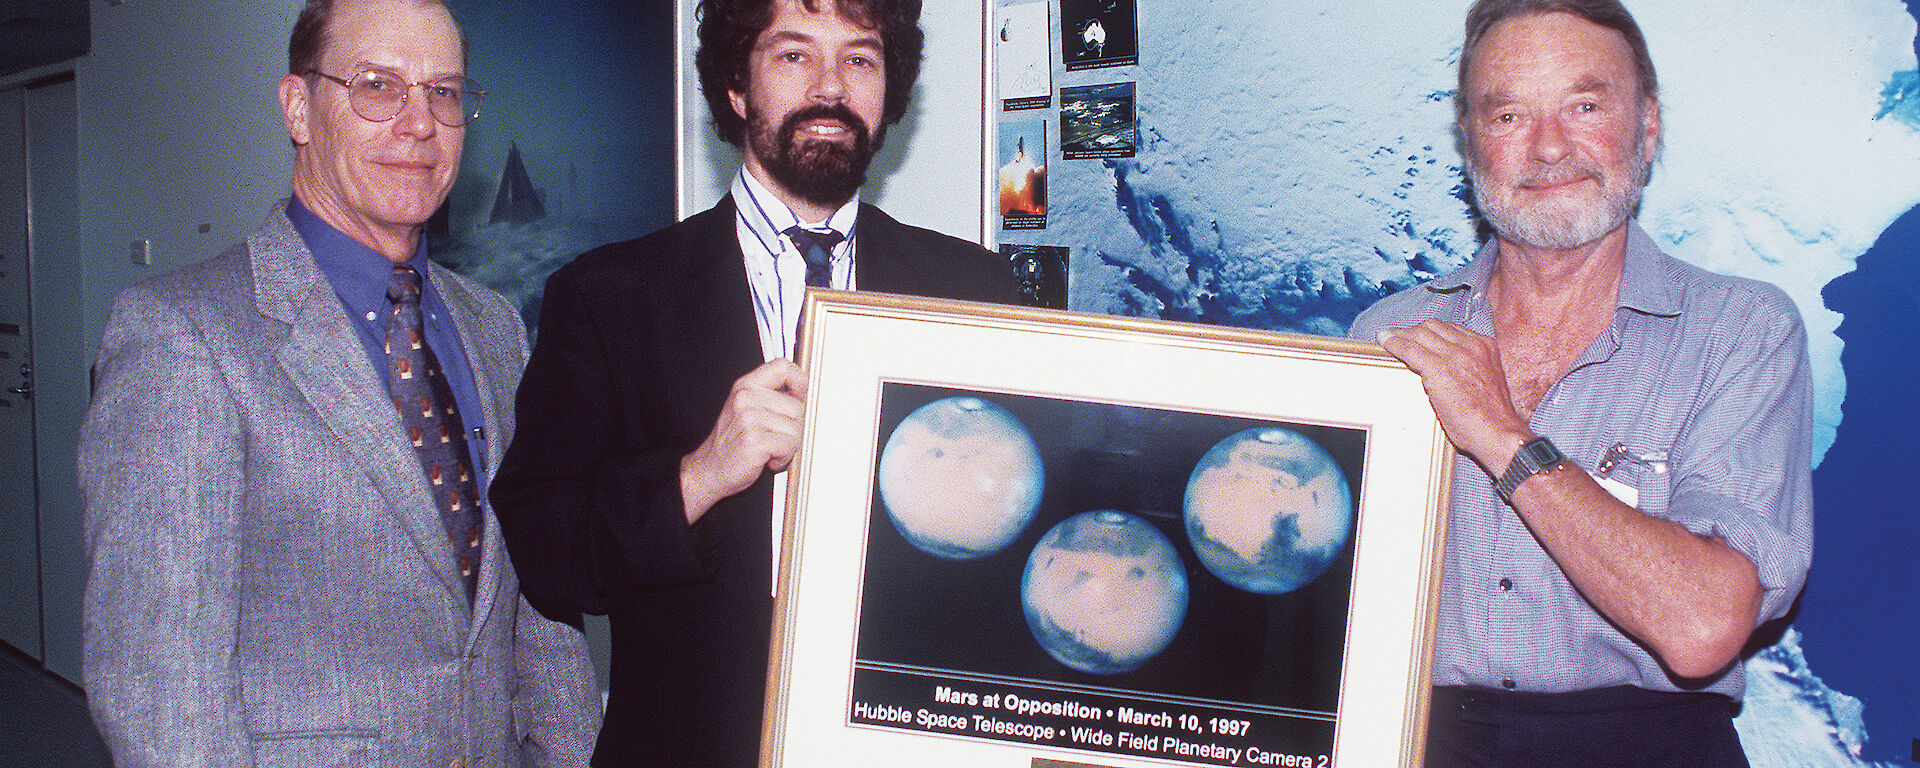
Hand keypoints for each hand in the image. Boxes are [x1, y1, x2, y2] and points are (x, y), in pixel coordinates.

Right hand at [679, 359, 808, 523]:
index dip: (799, 381)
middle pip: (797, 406)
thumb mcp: (745, 409)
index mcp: (745, 386)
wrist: (708, 470)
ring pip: (795, 428)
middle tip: (775, 438)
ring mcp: (749, 418)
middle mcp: (746, 398)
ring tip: (770, 449)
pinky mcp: (755, 439)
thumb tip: (800, 394)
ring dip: (788, 445)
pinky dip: (783, 457)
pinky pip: (789, 445)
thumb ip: (769, 397)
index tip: (799, 396)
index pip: (782, 366)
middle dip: (793, 428)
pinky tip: (768, 459)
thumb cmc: (731, 443)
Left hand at [1376, 320, 1530, 471]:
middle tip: (1398, 336)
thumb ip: (1470, 369)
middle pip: (1433, 326)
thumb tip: (1449, 372)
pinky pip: (1410, 349)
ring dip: (1400, 335)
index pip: (1450, 328)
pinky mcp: (1439, 368)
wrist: (1498, 432)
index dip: (1430, 330)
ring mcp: (1455, 355)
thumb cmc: (1493, 417)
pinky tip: (1385, 343)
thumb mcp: (1486, 381)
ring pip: (1420, 334)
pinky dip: (1394, 344)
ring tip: (1387, 338)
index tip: (1418, 335)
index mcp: (1485, 347)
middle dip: (1413, 330)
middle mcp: (1472, 345)